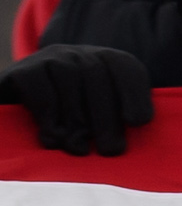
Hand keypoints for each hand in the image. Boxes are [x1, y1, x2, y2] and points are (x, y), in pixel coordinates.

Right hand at [0, 43, 151, 156]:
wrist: (19, 114)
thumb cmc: (68, 121)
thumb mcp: (97, 117)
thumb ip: (117, 118)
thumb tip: (137, 127)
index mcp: (105, 61)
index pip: (127, 68)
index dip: (135, 94)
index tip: (138, 122)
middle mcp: (79, 54)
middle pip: (98, 77)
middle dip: (107, 117)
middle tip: (110, 150)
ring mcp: (50, 58)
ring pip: (70, 79)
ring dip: (77, 119)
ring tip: (80, 149)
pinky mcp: (22, 70)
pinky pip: (38, 85)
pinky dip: (47, 112)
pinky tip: (52, 137)